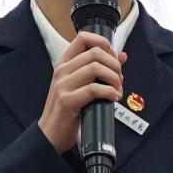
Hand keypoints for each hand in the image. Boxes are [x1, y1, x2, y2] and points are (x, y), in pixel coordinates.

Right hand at [37, 31, 128, 154]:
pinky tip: (114, 98)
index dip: (104, 43)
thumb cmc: (68, 110)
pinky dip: (110, 92)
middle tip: (120, 79)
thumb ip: (100, 69)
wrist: (50, 134)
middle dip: (114, 64)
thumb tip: (122, 55)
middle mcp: (62, 70)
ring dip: (114, 78)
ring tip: (118, 90)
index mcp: (64, 63)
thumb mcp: (81, 85)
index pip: (83, 37)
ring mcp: (63, 85)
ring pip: (96, 68)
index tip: (114, 58)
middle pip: (95, 52)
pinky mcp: (67, 101)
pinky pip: (94, 89)